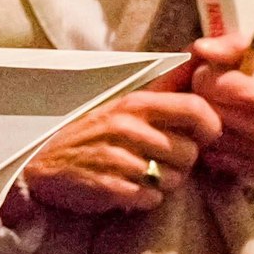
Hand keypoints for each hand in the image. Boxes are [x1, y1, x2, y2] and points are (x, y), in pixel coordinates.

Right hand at [21, 65, 221, 215]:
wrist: (42, 163)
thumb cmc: (93, 133)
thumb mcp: (126, 103)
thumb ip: (166, 86)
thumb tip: (199, 54)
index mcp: (136, 102)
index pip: (195, 109)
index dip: (211, 126)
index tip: (203, 136)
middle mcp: (129, 126)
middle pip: (189, 152)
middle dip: (183, 163)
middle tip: (162, 160)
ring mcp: (119, 157)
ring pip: (173, 180)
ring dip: (163, 183)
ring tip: (143, 174)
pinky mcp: (111, 186)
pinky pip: (151, 199)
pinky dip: (145, 199)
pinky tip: (129, 188)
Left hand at [189, 33, 253, 181]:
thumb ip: (234, 45)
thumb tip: (198, 48)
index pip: (201, 84)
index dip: (207, 73)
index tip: (221, 71)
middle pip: (203, 111)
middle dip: (208, 97)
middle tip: (226, 90)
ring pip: (210, 137)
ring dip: (215, 122)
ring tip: (233, 109)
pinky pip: (224, 161)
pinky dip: (225, 145)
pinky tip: (240, 130)